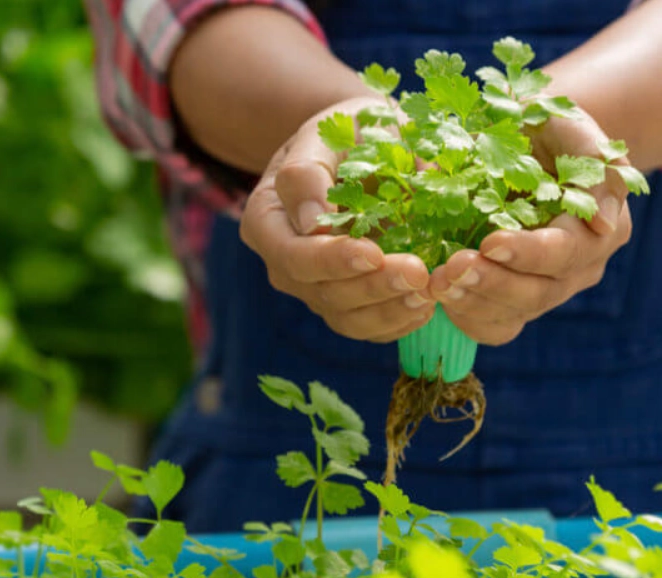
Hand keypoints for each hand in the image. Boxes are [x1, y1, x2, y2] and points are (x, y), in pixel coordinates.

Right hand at [240, 98, 435, 342]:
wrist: (366, 147)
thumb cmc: (347, 132)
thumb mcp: (326, 132)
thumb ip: (309, 171)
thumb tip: (313, 221)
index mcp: (266, 220)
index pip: (292, 254)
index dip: (330, 260)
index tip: (373, 252)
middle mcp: (284, 262)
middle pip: (320, 291)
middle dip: (371, 287)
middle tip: (418, 272)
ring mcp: (315, 288)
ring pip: (345, 318)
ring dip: (389, 310)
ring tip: (430, 291)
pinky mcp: (346, 303)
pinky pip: (368, 327)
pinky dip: (399, 320)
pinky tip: (428, 303)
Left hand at [428, 106, 632, 344]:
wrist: (519, 145)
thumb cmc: (545, 132)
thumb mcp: (572, 130)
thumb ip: (595, 163)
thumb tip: (606, 224)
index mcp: (595, 230)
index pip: (565, 252)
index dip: (529, 252)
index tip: (490, 242)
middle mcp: (575, 269)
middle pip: (538, 292)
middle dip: (492, 282)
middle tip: (452, 268)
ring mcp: (543, 290)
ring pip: (513, 314)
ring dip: (471, 302)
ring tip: (437, 284)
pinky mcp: (510, 303)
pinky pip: (492, 326)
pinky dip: (464, 316)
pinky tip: (438, 298)